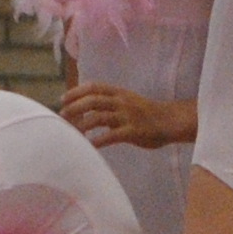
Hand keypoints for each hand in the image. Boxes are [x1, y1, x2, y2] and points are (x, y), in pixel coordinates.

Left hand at [63, 84, 192, 151]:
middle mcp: (121, 101)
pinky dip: (97, 140)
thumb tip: (85, 106)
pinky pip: (111, 136)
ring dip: (82, 125)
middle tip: (62, 116)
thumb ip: (109, 102)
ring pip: (99, 117)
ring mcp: (127, 116)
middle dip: (75, 108)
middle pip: (92, 101)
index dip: (76, 91)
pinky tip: (88, 146)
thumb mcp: (127, 100)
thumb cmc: (146, 112)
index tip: (62, 99)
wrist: (170, 121)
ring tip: (71, 132)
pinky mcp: (133, 131)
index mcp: (119, 92)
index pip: (93, 87)